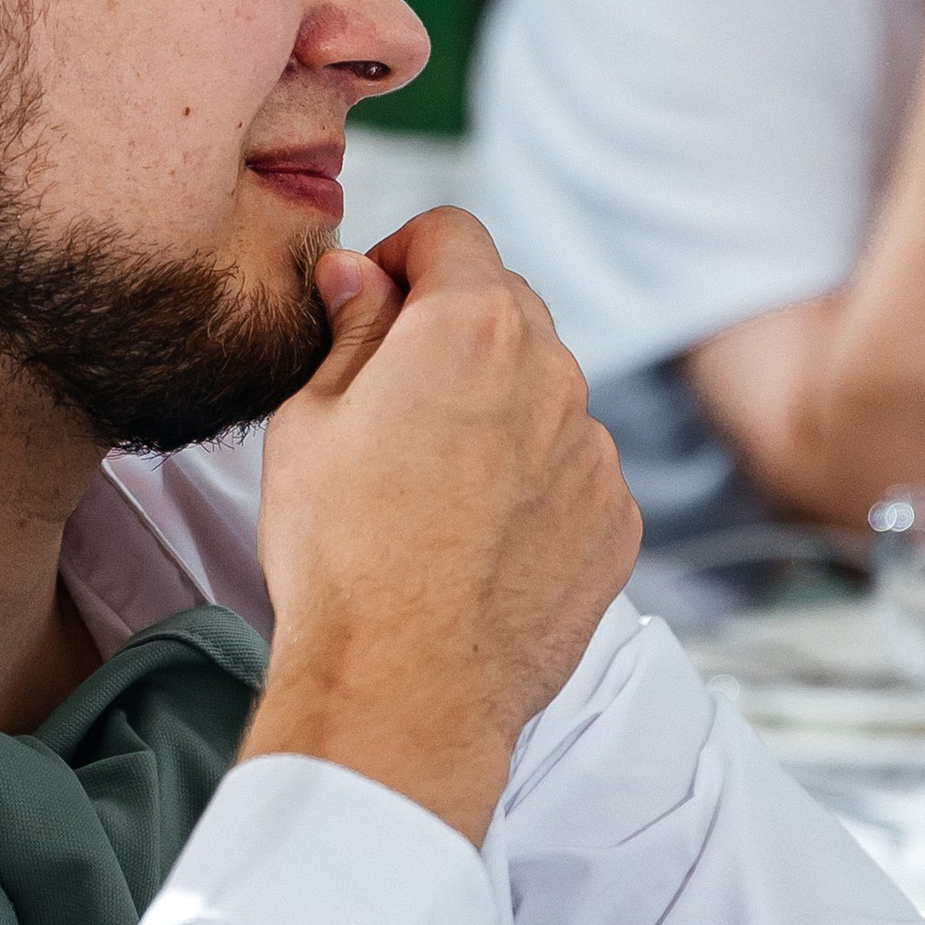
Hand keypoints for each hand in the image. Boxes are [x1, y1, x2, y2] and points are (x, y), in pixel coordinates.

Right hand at [244, 211, 639, 842]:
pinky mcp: (617, 520)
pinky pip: (576, 469)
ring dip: (499, 409)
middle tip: (393, 398)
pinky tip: (478, 536)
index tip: (375, 302)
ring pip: (545, 391)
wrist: (405, 691)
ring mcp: (595, 451)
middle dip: (454, 330)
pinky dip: (535, 481)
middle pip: (507, 306)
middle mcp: (552, 373)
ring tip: (433, 487)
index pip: (452, 234)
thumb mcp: (307, 421)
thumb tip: (360, 275)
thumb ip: (347, 329)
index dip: (404, 256)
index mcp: (471, 328)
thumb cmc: (341, 558)